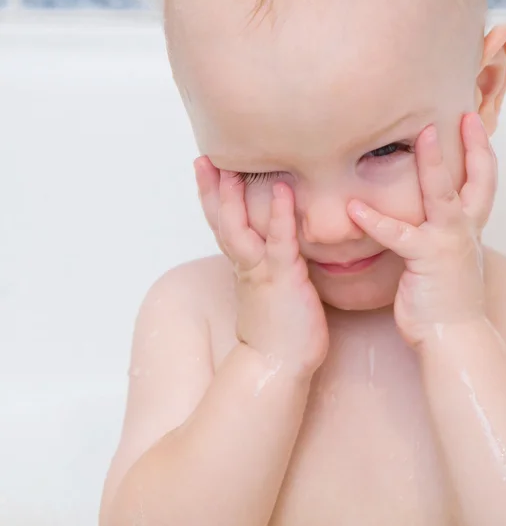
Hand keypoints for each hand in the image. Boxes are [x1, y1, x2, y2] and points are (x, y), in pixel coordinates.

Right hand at [195, 158, 328, 374]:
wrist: (278, 365)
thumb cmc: (280, 332)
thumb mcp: (270, 293)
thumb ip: (268, 271)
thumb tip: (275, 257)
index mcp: (244, 268)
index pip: (223, 228)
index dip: (213, 201)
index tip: (207, 174)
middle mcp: (246, 265)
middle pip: (221, 222)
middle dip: (211, 190)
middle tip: (203, 160)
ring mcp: (262, 270)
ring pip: (238, 228)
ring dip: (232, 196)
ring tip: (227, 166)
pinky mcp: (283, 277)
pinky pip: (279, 241)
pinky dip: (279, 215)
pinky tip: (283, 190)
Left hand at [348, 114, 495, 347]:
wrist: (453, 334)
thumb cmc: (444, 299)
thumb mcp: (446, 259)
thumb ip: (436, 234)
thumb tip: (419, 219)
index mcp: (469, 230)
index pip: (482, 183)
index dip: (480, 152)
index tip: (472, 124)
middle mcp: (465, 231)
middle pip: (474, 180)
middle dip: (471, 146)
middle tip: (464, 115)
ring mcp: (449, 243)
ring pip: (443, 195)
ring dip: (432, 164)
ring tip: (421, 136)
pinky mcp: (427, 259)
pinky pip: (400, 234)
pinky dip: (376, 220)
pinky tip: (354, 209)